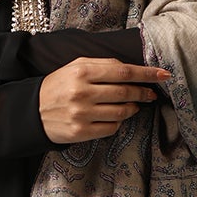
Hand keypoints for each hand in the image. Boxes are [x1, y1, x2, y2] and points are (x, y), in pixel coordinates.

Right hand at [38, 57, 171, 143]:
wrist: (32, 110)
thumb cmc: (59, 86)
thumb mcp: (75, 67)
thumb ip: (103, 65)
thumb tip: (133, 70)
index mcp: (82, 71)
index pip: (123, 71)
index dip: (146, 73)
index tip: (163, 74)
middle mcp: (82, 92)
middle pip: (125, 92)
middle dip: (144, 92)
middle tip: (151, 94)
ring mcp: (81, 114)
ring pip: (121, 112)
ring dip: (132, 108)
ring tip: (131, 105)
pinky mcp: (80, 132)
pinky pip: (111, 128)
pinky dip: (117, 123)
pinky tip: (113, 118)